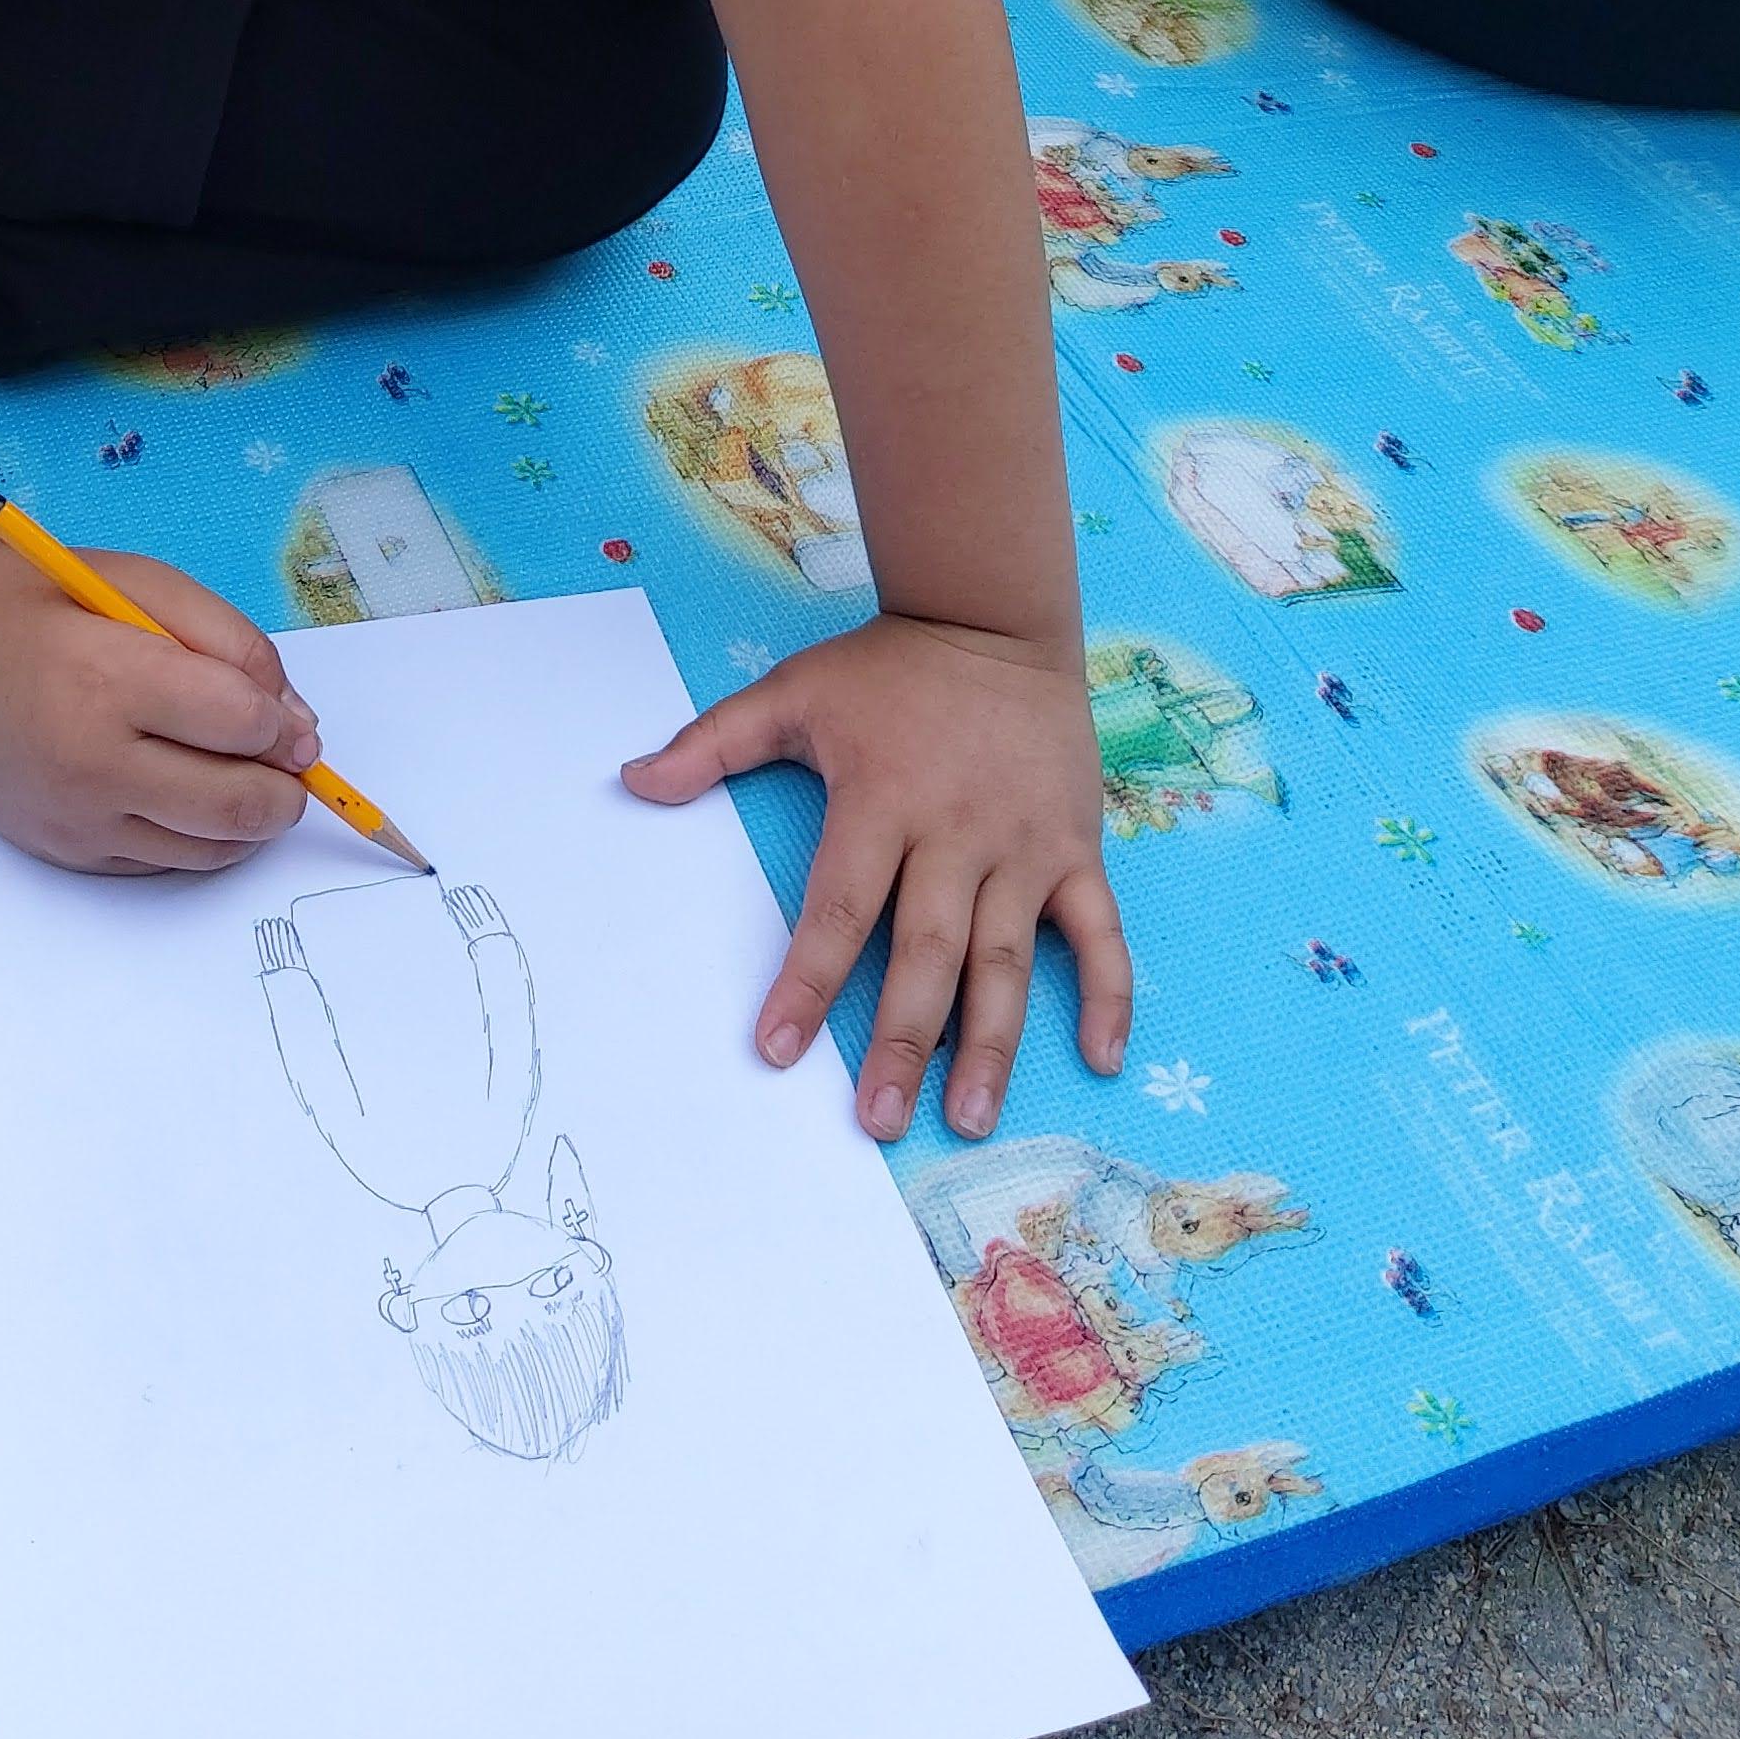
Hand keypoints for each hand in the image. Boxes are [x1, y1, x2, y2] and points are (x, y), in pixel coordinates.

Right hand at [0, 535, 318, 874]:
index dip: (283, 723)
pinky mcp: (60, 850)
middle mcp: (87, 762)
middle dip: (288, 789)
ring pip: (207, 848)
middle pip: (235, 804)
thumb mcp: (144, 586)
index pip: (240, 725)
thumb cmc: (42, 600)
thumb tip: (298, 725)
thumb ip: (232, 643)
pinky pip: (161, 864)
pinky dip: (196, 837)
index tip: (286, 715)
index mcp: (108, 679)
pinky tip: (190, 794)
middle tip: (294, 762)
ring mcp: (71, 816)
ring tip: (248, 777)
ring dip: (252, 821)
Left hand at [623, 611, 1130, 1143]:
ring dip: (990, 1044)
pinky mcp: (1078, 848)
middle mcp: (956, 834)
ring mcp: (1025, 847)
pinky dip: (1109, 995)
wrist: (996, 617)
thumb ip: (712, 744)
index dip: (806, 981)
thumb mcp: (793, 693)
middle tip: (877, 1121)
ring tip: (969, 1117)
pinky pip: (1101, 933)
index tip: (776, 1048)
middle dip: (901, 1041)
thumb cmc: (887, 669)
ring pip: (1009, 960)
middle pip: (927, 953)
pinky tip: (1098, 1060)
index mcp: (882, 801)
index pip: (838, 909)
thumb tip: (630, 780)